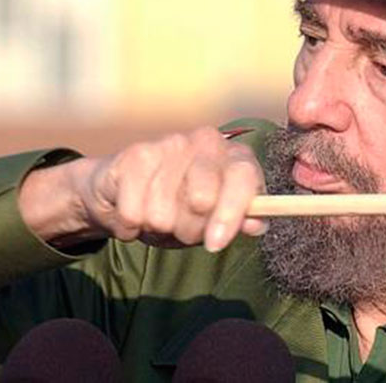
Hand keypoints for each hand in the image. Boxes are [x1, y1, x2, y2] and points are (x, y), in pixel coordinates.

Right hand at [19, 127, 266, 251]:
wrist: (127, 189)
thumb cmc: (183, 205)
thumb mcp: (216, 218)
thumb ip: (239, 220)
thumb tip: (258, 225)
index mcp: (236, 156)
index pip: (243, 177)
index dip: (231, 213)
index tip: (215, 244)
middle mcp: (207, 141)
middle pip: (202, 199)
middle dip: (189, 228)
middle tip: (182, 227)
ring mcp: (171, 143)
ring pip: (163, 213)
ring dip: (158, 228)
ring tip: (158, 217)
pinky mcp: (136, 154)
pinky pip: (133, 213)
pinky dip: (131, 226)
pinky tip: (135, 214)